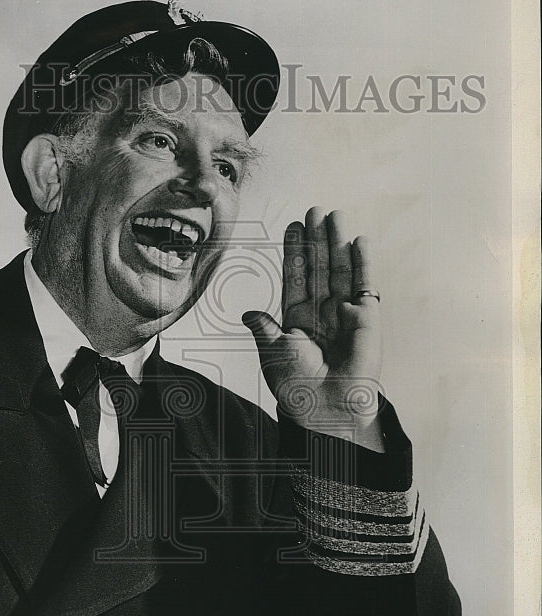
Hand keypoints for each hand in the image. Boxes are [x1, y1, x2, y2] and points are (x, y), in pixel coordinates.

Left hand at [243, 207, 383, 449]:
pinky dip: (362, 262)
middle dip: (315, 239)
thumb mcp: (274, 353)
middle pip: (318, 267)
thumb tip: (248, 313)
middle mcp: (321, 313)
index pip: (295, 278)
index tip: (291, 227)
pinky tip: (357, 240)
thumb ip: (264, 329)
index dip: (294, 253)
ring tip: (332, 215)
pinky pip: (364, 285)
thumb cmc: (297, 386)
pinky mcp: (367, 319)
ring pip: (339, 270)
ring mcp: (345, 313)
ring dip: (336, 242)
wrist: (326, 406)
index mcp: (296, 320)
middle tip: (313, 209)